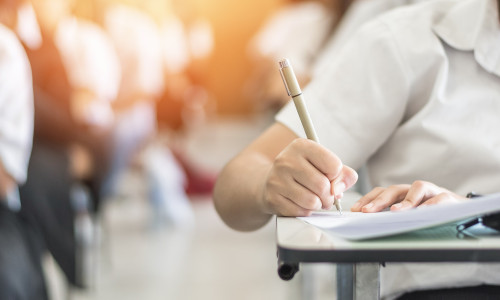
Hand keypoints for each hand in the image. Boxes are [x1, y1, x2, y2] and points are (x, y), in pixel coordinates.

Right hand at [261, 138, 357, 216]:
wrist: (271, 181)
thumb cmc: (303, 172)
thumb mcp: (323, 164)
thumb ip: (343, 174)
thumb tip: (338, 190)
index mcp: (301, 146)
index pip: (333, 165)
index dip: (336, 175)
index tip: (329, 176)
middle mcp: (286, 160)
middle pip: (323, 186)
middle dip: (329, 196)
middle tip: (326, 196)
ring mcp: (277, 179)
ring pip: (312, 201)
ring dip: (318, 205)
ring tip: (314, 200)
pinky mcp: (272, 198)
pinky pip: (300, 212)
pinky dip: (305, 211)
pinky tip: (300, 203)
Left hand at [351, 180, 465, 212]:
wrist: (465, 212)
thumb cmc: (433, 215)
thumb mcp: (411, 216)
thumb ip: (395, 217)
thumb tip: (371, 225)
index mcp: (404, 194)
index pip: (382, 192)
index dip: (368, 199)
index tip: (355, 210)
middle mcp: (416, 190)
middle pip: (395, 189)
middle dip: (379, 200)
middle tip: (367, 212)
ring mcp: (433, 191)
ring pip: (418, 188)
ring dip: (405, 201)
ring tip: (394, 212)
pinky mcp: (450, 198)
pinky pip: (440, 199)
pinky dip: (431, 205)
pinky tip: (423, 213)